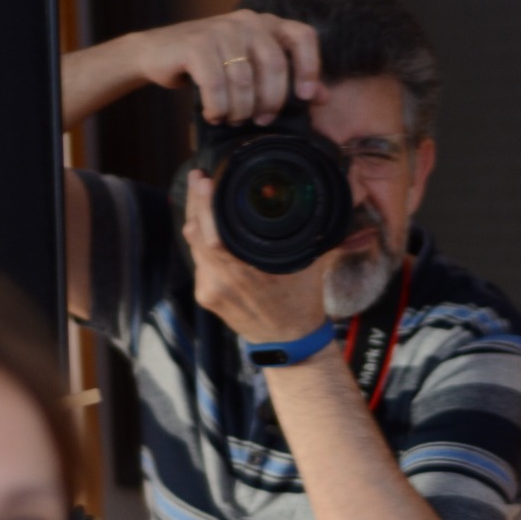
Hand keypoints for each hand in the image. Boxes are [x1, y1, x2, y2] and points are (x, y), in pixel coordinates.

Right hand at [61, 11, 320, 132]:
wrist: (158, 54)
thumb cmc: (211, 65)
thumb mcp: (250, 68)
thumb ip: (286, 79)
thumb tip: (322, 97)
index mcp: (267, 23)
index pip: (303, 36)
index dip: (310, 68)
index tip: (305, 98)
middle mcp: (247, 21)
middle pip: (275, 66)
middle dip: (270, 102)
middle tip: (260, 121)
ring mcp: (221, 29)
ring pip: (244, 81)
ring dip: (240, 110)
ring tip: (231, 118)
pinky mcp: (196, 44)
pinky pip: (216, 84)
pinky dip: (217, 107)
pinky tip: (213, 114)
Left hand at [183, 169, 330, 342]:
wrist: (288, 341)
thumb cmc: (302, 300)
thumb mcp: (311, 262)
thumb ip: (313, 230)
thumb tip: (328, 195)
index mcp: (248, 272)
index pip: (213, 234)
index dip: (204, 205)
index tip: (204, 181)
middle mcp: (223, 281)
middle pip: (196, 234)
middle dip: (195, 201)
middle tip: (198, 177)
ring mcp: (209, 289)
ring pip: (193, 245)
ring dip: (196, 218)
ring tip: (200, 193)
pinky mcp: (204, 295)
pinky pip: (197, 259)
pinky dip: (200, 240)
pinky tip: (205, 224)